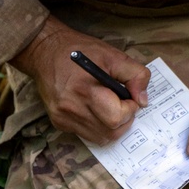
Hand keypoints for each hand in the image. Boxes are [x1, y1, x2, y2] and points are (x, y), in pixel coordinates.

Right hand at [11, 16, 149, 144]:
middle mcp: (71, 109)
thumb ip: (135, 75)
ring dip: (112, 125)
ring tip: (109, 105)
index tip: (128, 96)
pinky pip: (86, 134)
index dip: (129, 109)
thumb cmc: (81, 50)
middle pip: (110, 132)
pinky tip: (94, 108)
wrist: (44, 51)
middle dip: (124, 120)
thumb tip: (143, 101)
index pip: (116, 117)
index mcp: (85, 90)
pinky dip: (97, 126)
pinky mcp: (58, 122)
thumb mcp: (113, 55)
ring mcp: (63, 118)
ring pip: (100, 138)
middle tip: (122, 102)